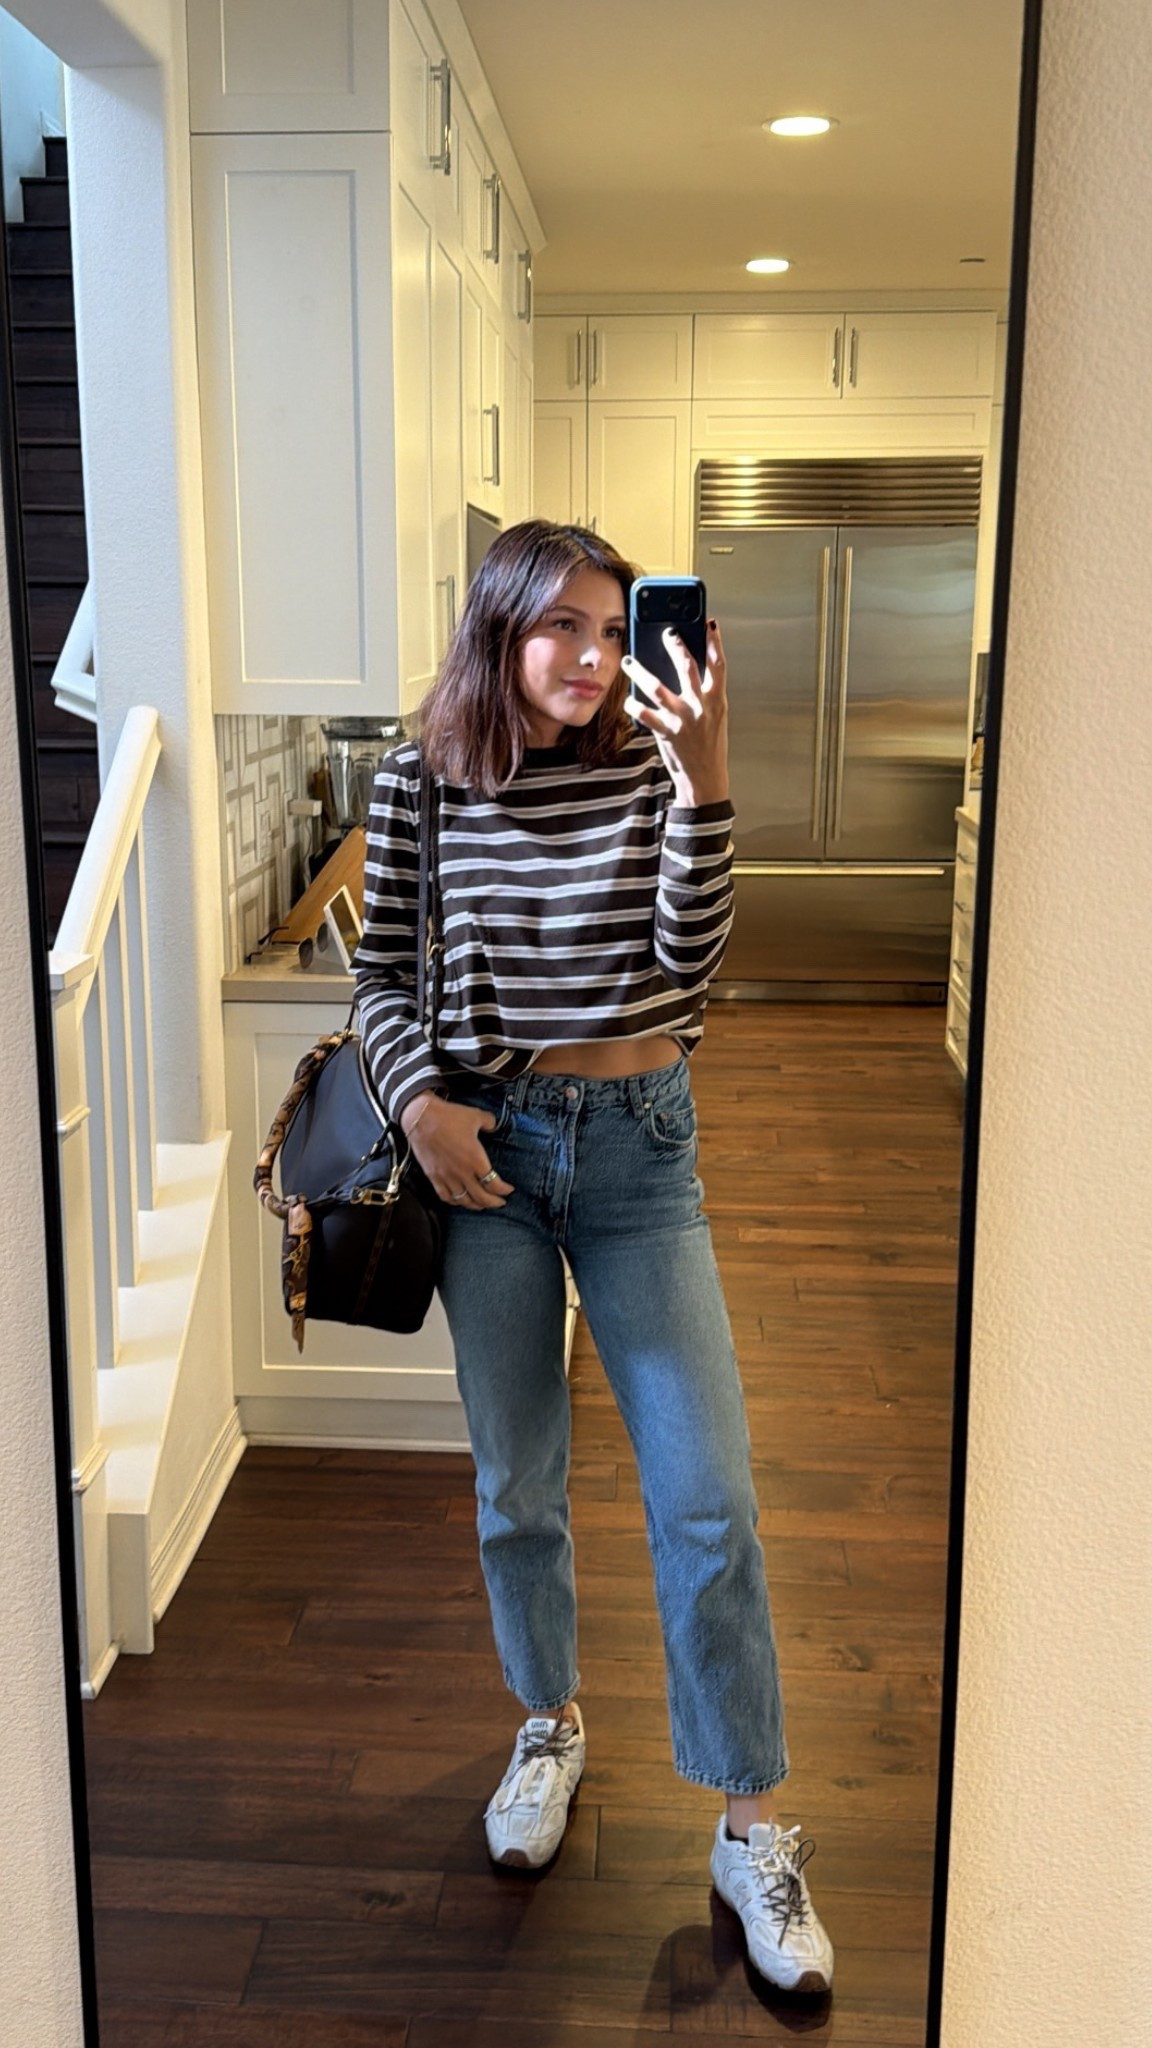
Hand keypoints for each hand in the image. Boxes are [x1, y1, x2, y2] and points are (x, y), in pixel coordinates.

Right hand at [399, 1094, 513, 1208]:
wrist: (420, 1118)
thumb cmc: (448, 1117)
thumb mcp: (475, 1115)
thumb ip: (489, 1122)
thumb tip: (493, 1125)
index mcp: (475, 1160)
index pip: (493, 1184)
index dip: (503, 1190)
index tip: (509, 1190)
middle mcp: (462, 1173)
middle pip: (481, 1197)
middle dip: (494, 1202)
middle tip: (500, 1203)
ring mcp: (446, 1177)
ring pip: (464, 1200)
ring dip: (476, 1205)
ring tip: (482, 1205)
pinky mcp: (433, 1177)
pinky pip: (445, 1196)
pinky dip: (455, 1202)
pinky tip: (459, 1201)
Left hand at [621, 618, 728, 806]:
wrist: (705, 778)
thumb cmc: (708, 743)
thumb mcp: (714, 716)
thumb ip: (704, 693)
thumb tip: (688, 667)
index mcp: (716, 701)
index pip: (719, 665)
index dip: (715, 643)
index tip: (709, 624)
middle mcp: (701, 707)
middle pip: (688, 668)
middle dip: (677, 647)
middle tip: (666, 633)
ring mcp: (683, 720)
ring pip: (658, 688)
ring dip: (640, 673)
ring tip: (629, 662)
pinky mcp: (666, 733)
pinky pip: (645, 715)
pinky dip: (634, 706)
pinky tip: (627, 700)